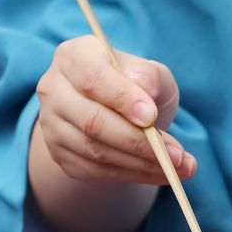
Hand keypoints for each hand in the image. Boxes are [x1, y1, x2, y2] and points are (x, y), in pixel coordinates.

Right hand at [33, 35, 193, 185]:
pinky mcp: (60, 154)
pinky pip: (96, 171)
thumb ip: (149, 77)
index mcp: (73, 56)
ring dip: (141, 164)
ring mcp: (52, 125)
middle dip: (138, 141)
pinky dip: (133, 175)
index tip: (152, 116)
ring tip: (180, 167)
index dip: (122, 99)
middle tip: (177, 155)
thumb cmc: (137, 84)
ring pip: (95, 151)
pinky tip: (161, 174)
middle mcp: (54, 89)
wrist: (119, 111)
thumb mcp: (150, 71)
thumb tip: (143, 101)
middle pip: (92, 121)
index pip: (93, 78)